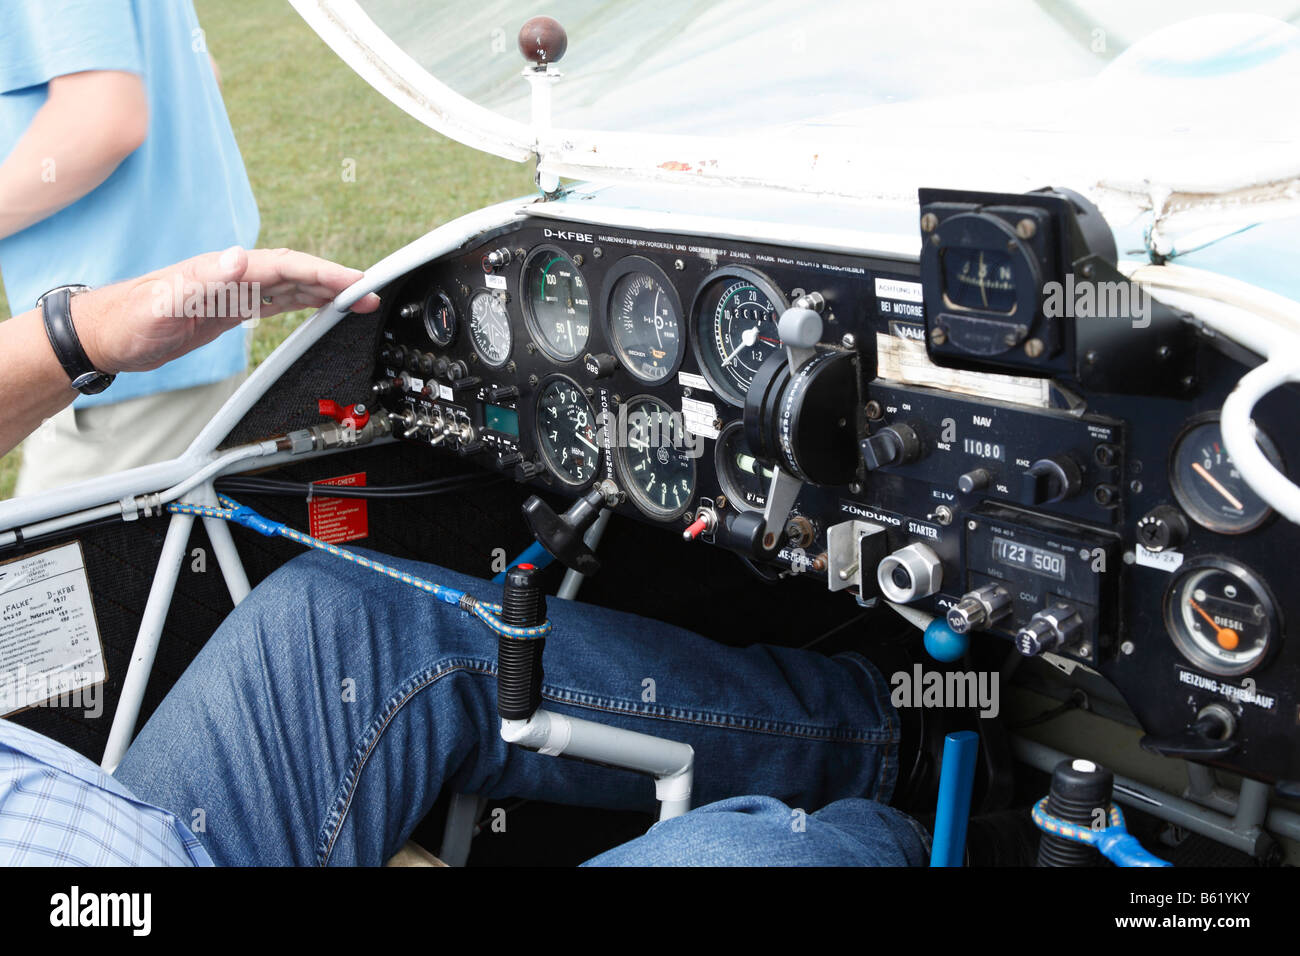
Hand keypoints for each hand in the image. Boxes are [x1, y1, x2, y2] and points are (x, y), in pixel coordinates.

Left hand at [73, 246, 381, 373]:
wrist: (103, 334)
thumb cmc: (126, 320)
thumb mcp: (161, 303)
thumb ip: (200, 281)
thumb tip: (237, 257)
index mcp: (223, 271)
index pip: (284, 266)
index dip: (322, 272)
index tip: (354, 281)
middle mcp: (232, 275)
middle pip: (296, 271)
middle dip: (336, 279)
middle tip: (371, 291)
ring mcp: (232, 291)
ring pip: (291, 284)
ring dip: (325, 290)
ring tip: (358, 298)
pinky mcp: (229, 307)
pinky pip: (276, 300)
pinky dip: (304, 301)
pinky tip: (319, 305)